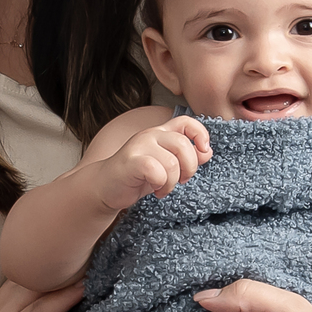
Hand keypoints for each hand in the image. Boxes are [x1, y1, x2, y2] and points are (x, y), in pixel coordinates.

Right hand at [95, 116, 211, 212]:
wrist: (105, 187)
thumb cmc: (137, 176)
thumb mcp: (166, 165)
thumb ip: (185, 156)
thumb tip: (207, 152)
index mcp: (161, 133)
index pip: (187, 122)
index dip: (201, 135)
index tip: (203, 153)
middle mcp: (151, 135)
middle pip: (184, 144)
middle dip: (189, 168)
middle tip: (181, 180)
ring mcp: (139, 146)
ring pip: (172, 162)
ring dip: (172, 182)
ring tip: (164, 188)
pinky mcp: (131, 161)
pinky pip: (157, 172)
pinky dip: (161, 184)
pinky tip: (155, 189)